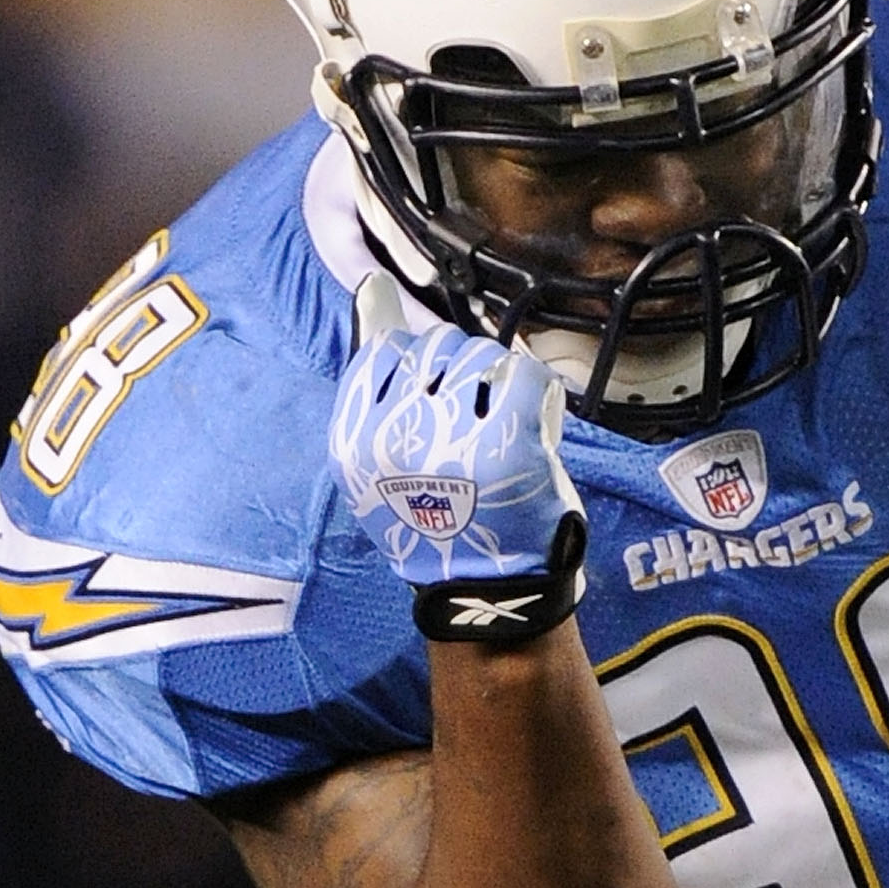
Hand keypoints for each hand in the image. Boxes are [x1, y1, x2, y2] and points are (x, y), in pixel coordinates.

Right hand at [329, 272, 584, 590]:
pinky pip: (523, 373)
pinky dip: (536, 393)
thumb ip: (376, 375)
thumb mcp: (387, 458)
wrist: (490, 598)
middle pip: (435, 346)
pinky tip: (534, 426)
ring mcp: (450, 442)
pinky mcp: (506, 447)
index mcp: (352, 442)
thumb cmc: (441, 522)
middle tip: (475, 429)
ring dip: (499, 383)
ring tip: (501, 430)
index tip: (439, 416)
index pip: (385, 351)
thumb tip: (372, 289)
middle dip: (463, 375)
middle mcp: (393, 441)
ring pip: (480, 355)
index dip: (422, 374)